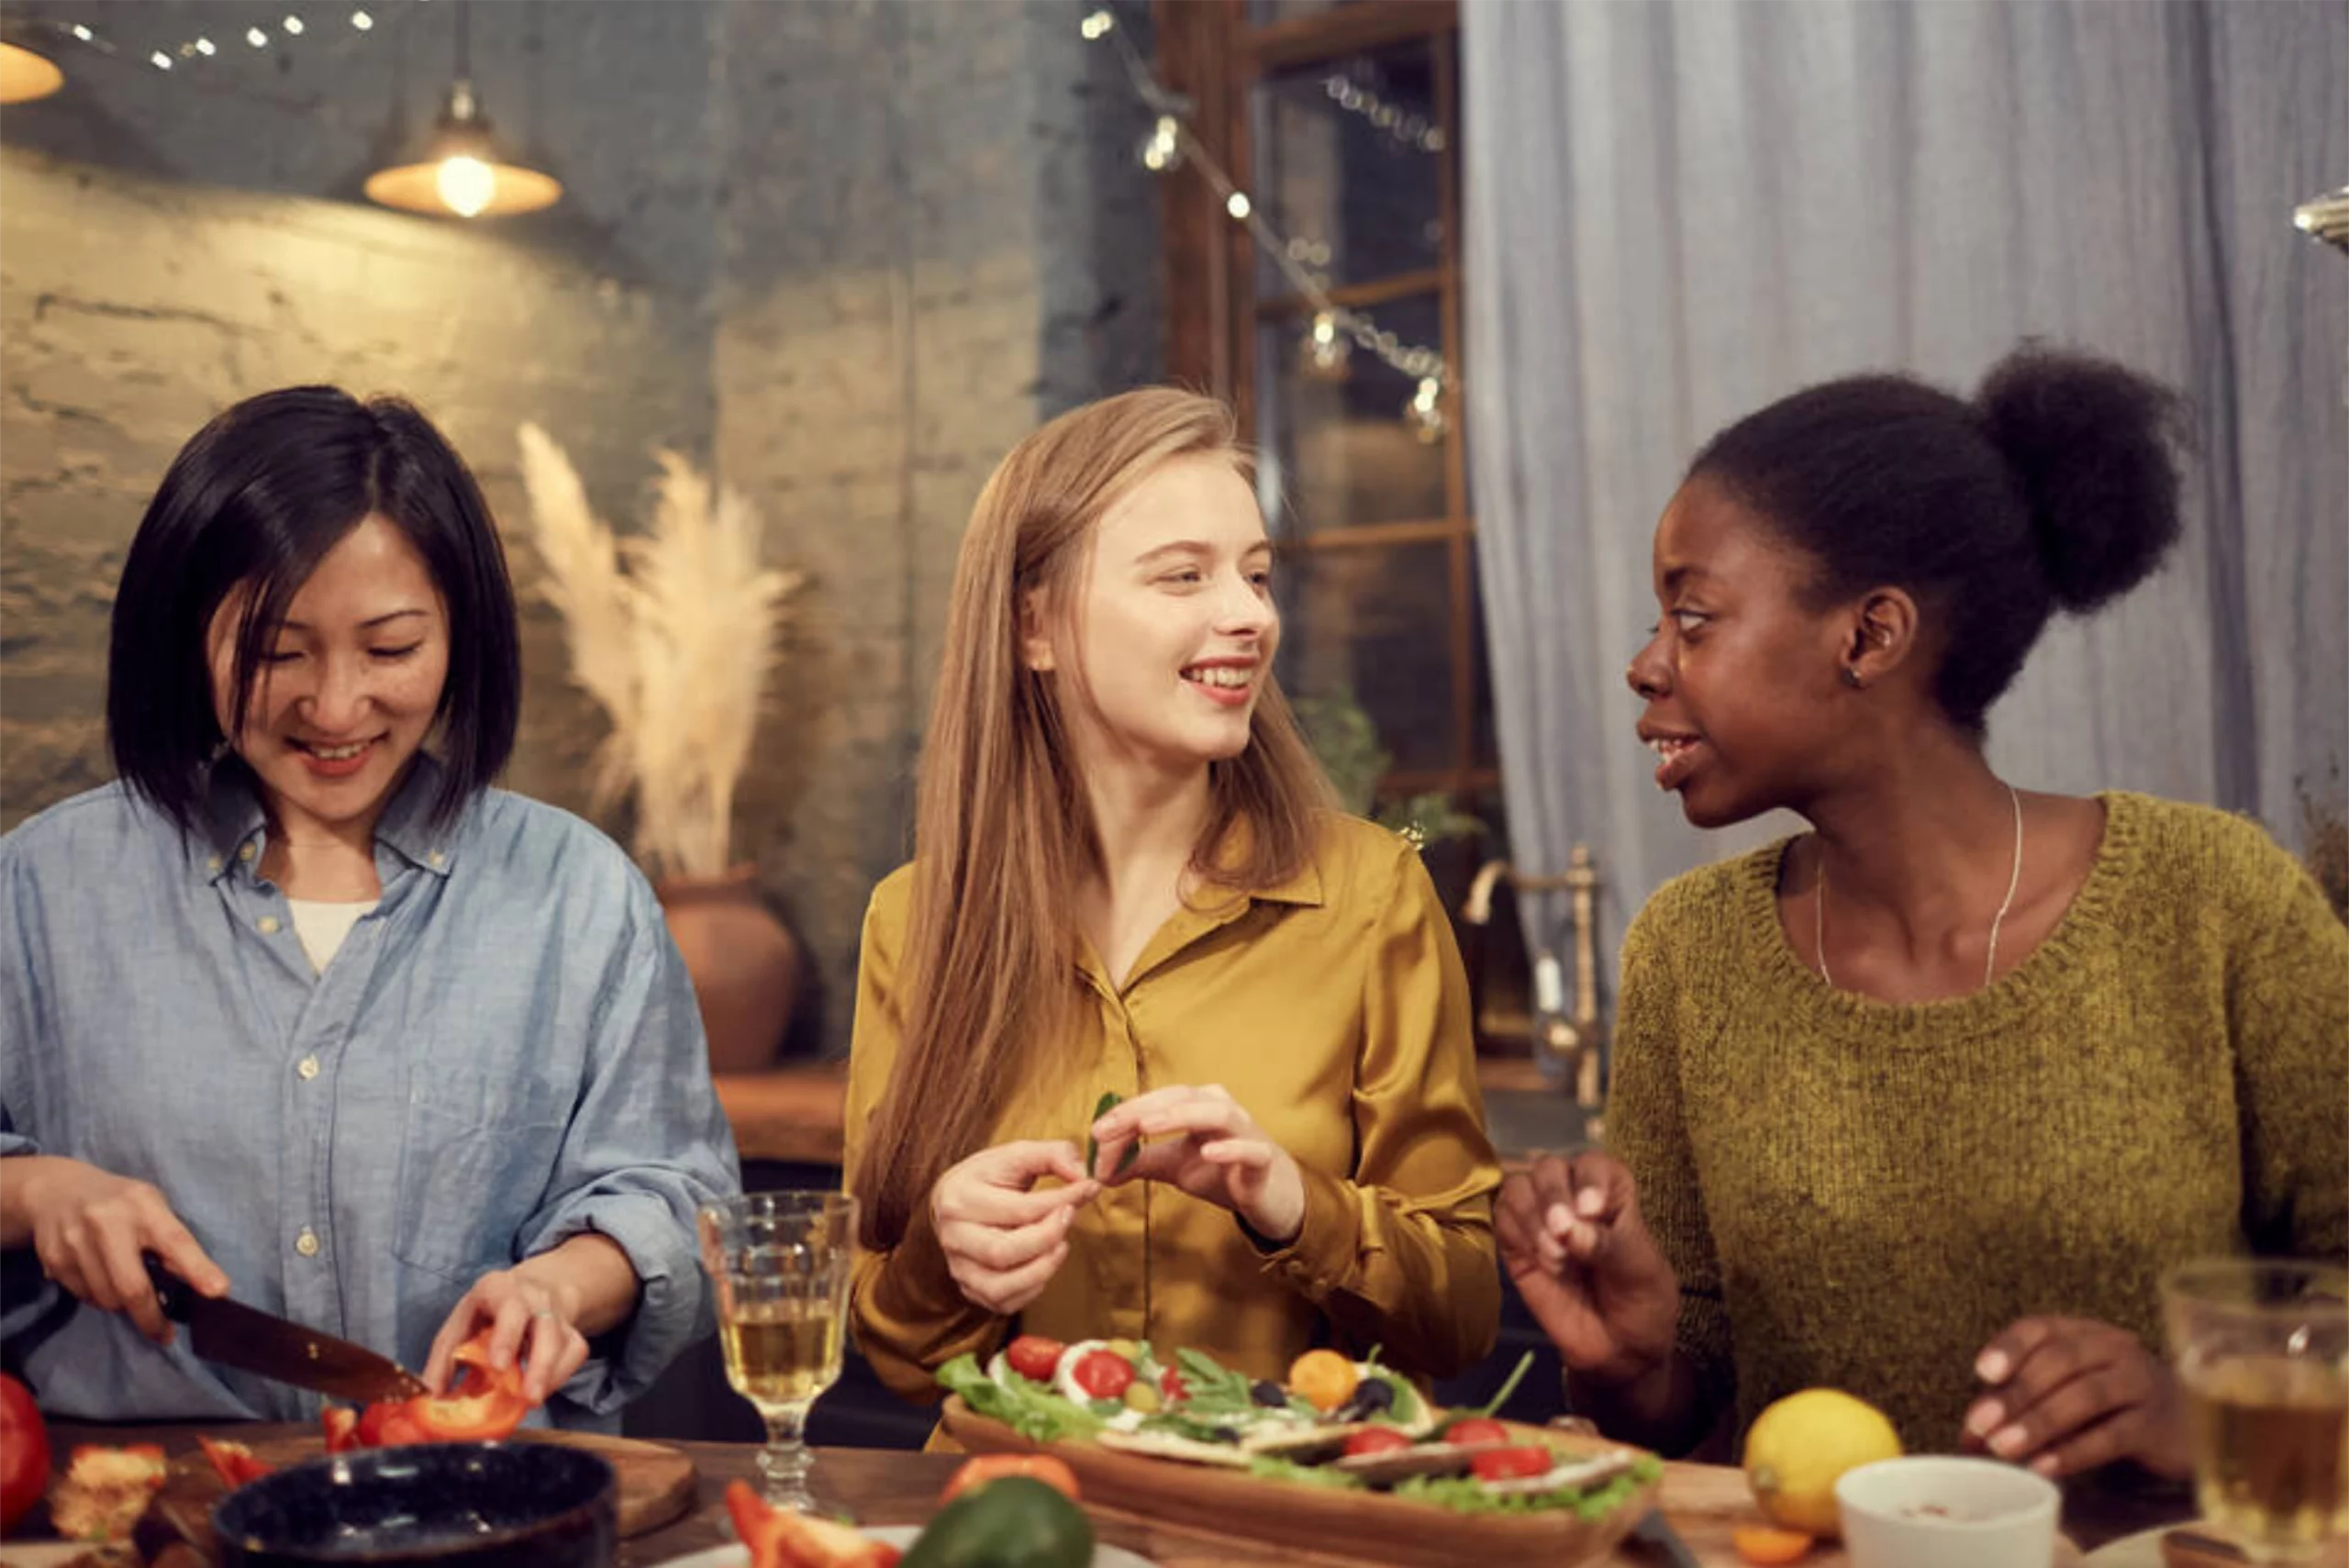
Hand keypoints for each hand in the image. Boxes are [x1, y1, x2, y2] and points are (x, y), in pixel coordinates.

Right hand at [20, 1157, 227, 1342]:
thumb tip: (196, 1284)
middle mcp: (107, 1222)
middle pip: (132, 1287)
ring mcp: (75, 1241)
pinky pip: (84, 1297)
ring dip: (123, 1307)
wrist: (56, 1190)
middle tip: (165, 1334)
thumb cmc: (120, 1202)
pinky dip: (100, 1299)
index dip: (197, 1269)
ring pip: (107, 1299)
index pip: (175, 1241)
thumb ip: (171, 1241)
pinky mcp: (54, 1259)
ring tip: (129, 1293)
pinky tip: (102, 1280)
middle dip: (152, 1317)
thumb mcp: (152, 1207)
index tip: (218, 1292)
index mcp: (143, 1206)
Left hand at [425, 1269, 589, 1404]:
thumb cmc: (486, 1312)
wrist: (528, 1289)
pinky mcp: (572, 1332)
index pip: (510, 1307)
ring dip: (551, 1375)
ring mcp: (557, 1315)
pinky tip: (541, 1389)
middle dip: (539, 1364)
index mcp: (500, 1289)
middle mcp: (535, 1297)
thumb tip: (432, 1395)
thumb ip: (444, 1358)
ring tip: (532, 1400)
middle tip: (528, 1397)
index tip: (498, 1366)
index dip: (506, 1336)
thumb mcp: (459, 1324)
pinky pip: (575, 1354)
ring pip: (566, 1342)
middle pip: (545, 1327)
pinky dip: (560, 1376)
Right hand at [931, 1141, 1097, 1315]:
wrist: (955, 1201)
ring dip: (1042, 1269)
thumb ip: (1055, 1155)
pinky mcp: (970, 1288)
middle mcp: (953, 1236)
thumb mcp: (1018, 1154)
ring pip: (1001, 1286)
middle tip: (1070, 1217)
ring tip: (1061, 1244)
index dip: (1061, 1200)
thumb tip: (1084, 1175)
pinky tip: (1044, 1262)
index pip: (1018, 1208)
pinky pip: (1004, 1302)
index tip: (1088, 1188)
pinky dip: (1033, 1288)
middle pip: (1003, 1252)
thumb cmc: (990, 1177)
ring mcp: (958, 1267)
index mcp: (959, 1197)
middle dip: (1048, 1237)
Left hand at [1088, 1085, 1304, 1243]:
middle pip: (1181, 1098)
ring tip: (1148, 1125)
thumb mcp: (1173, 1165)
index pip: (1157, 1100)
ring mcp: (1245, 1131)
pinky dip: (1230, 1147)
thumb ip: (1139, 1161)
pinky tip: (1208, 1151)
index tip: (1095, 1131)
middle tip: (1108, 1128)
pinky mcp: (1263, 1159)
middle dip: (1141, 1110)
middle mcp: (1221, 1108)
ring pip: (1218, 1113)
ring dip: (1181, 1116)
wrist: (1267, 1195)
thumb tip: (1099, 1169)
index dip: (1125, 1113)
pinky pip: (1251, 1149)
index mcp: (1197, 1104)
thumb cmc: (1220, 1169)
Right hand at [1493, 1152, 1678, 1383]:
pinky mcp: (1516, 1244)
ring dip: (1532, 1217)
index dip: (1589, 1180)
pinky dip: (1516, 1234)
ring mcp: (1541, 1218)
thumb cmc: (1642, 1302)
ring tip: (1555, 1258)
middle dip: (1553, 1197)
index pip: (1595, 1165)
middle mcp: (1573, 1196)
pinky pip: (1500, 1218)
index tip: (1592, 1210)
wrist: (1618, 1350)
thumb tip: (1567, 1229)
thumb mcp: (1641, 1272)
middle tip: (1563, 1234)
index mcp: (1613, 1192)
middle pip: (1548, 1168)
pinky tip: (1539, 1262)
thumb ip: (1607, 1245)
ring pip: (1517, 1187)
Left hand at [1962, 1316, 2190, 1479]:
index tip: (1982, 1372)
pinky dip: (2074, 1452)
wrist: (2185, 1424)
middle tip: (1980, 1425)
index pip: (2041, 1328)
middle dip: (2016, 1394)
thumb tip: (1969, 1437)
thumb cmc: (2111, 1404)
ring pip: (2085, 1396)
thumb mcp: (2068, 1389)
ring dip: (2039, 1422)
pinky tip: (2044, 1467)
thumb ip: (2022, 1403)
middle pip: (2060, 1362)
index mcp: (2084, 1332)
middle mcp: (2114, 1349)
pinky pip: (2112, 1436)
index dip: (2010, 1347)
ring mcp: (2140, 1384)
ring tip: (2004, 1448)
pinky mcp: (2156, 1426)